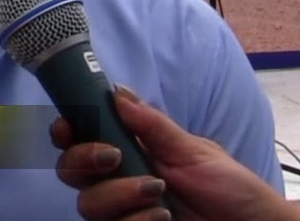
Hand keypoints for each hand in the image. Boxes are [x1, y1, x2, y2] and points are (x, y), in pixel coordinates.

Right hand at [50, 87, 299, 220]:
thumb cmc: (232, 188)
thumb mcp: (195, 151)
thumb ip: (153, 126)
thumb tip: (116, 92)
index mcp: (132, 150)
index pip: (82, 138)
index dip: (67, 131)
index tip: (68, 127)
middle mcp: (120, 180)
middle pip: (71, 170)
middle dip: (85, 160)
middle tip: (115, 157)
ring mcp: (124, 211)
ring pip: (87, 205)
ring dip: (118, 195)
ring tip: (158, 194)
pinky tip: (163, 218)